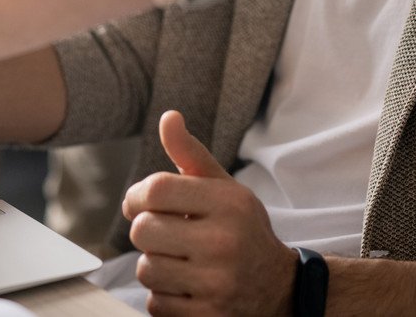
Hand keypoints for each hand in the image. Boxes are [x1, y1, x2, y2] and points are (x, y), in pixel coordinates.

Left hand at [123, 111, 295, 316]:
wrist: (279, 287)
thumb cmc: (239, 228)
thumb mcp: (223, 187)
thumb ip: (190, 154)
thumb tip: (168, 117)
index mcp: (228, 202)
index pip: (155, 189)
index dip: (136, 196)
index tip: (140, 203)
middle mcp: (224, 242)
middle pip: (143, 231)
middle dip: (147, 232)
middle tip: (165, 234)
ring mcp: (218, 283)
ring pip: (145, 269)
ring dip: (154, 265)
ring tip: (178, 260)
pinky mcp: (209, 316)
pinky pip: (156, 303)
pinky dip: (163, 296)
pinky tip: (186, 286)